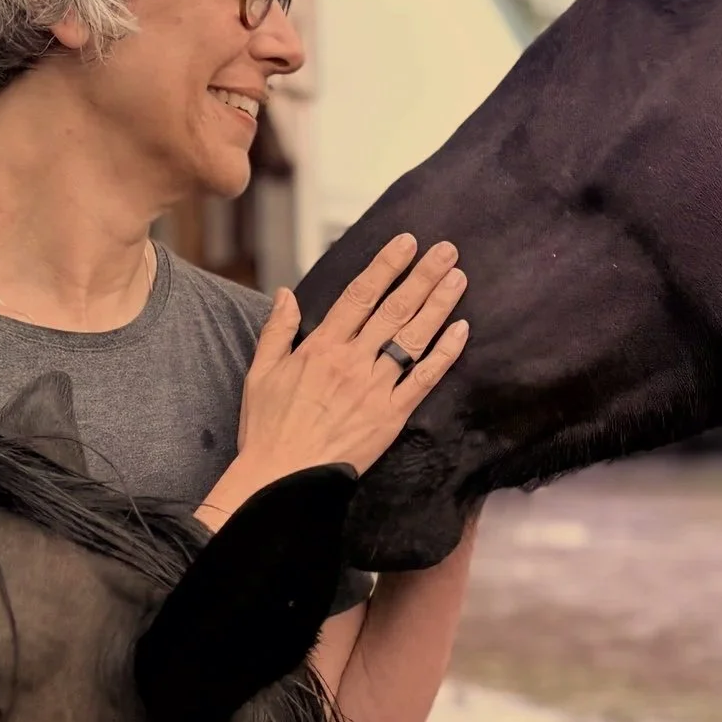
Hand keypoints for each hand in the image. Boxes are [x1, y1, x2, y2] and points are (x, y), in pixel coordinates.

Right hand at [199, 236, 467, 524]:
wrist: (282, 478)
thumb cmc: (268, 428)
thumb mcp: (260, 372)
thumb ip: (278, 330)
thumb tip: (286, 293)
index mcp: (321, 347)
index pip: (360, 295)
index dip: (386, 266)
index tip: (406, 243)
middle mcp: (352, 361)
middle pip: (395, 309)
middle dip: (423, 276)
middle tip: (447, 250)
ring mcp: (375, 388)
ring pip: (413, 338)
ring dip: (438, 305)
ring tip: (458, 278)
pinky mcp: (391, 416)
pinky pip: (423, 379)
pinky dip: (444, 354)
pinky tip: (461, 330)